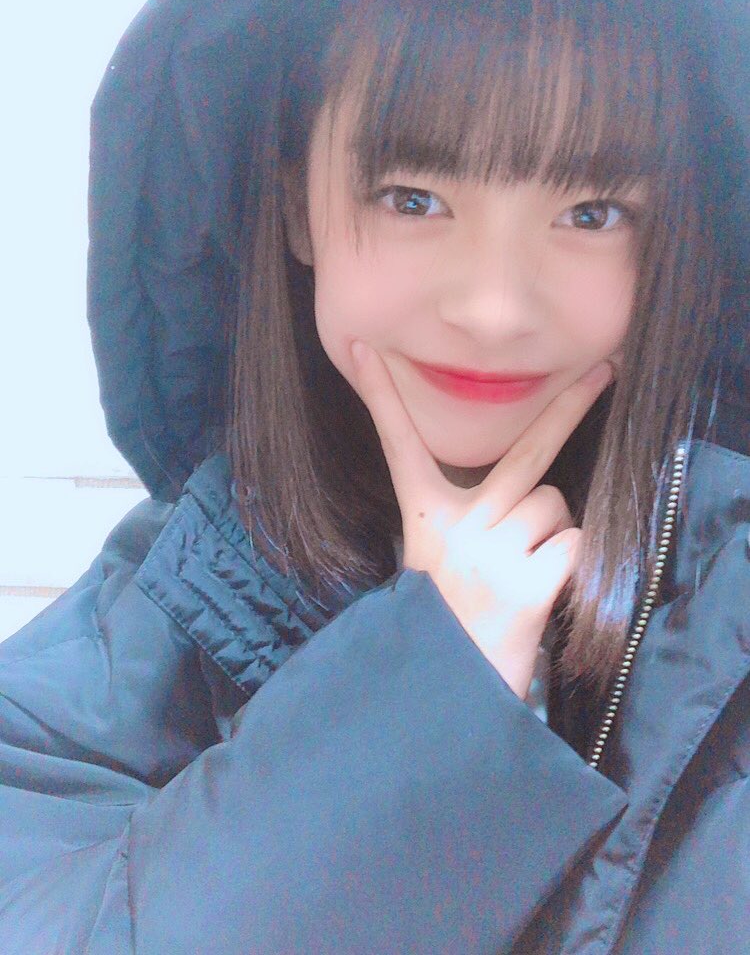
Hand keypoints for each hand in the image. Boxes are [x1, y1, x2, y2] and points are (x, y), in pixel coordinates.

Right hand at [349, 342, 612, 699]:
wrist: (445, 691)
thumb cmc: (445, 620)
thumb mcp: (434, 558)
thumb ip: (465, 516)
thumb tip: (529, 484)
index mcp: (425, 517)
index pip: (398, 444)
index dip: (381, 395)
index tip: (365, 347)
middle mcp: (457, 526)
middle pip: (526, 452)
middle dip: (570, 407)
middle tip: (607, 370)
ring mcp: (492, 553)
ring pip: (555, 504)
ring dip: (550, 530)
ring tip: (522, 569)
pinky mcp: (528, 585)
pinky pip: (572, 543)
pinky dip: (565, 561)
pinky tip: (538, 591)